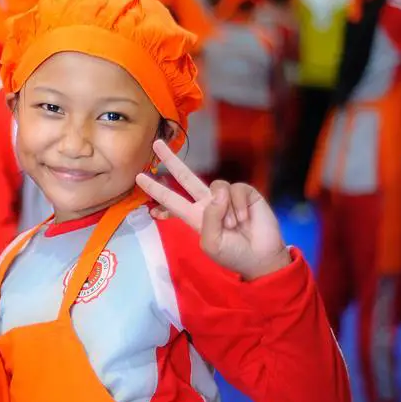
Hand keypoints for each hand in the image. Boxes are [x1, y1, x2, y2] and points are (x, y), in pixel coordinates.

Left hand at [136, 140, 290, 279]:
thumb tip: (217, 193)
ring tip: (234, 226)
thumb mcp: (212, 243)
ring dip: (225, 209)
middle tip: (156, 143)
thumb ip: (209, 218)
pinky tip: (245, 219)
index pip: (171, 200)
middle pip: (186, 176)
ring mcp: (226, 196)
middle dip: (171, 160)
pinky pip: (236, 189)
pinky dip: (240, 205)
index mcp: (195, 217)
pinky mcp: (245, 192)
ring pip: (217, 185)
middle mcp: (208, 203)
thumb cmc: (233, 254)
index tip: (139, 177)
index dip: (156, 189)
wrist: (261, 258)